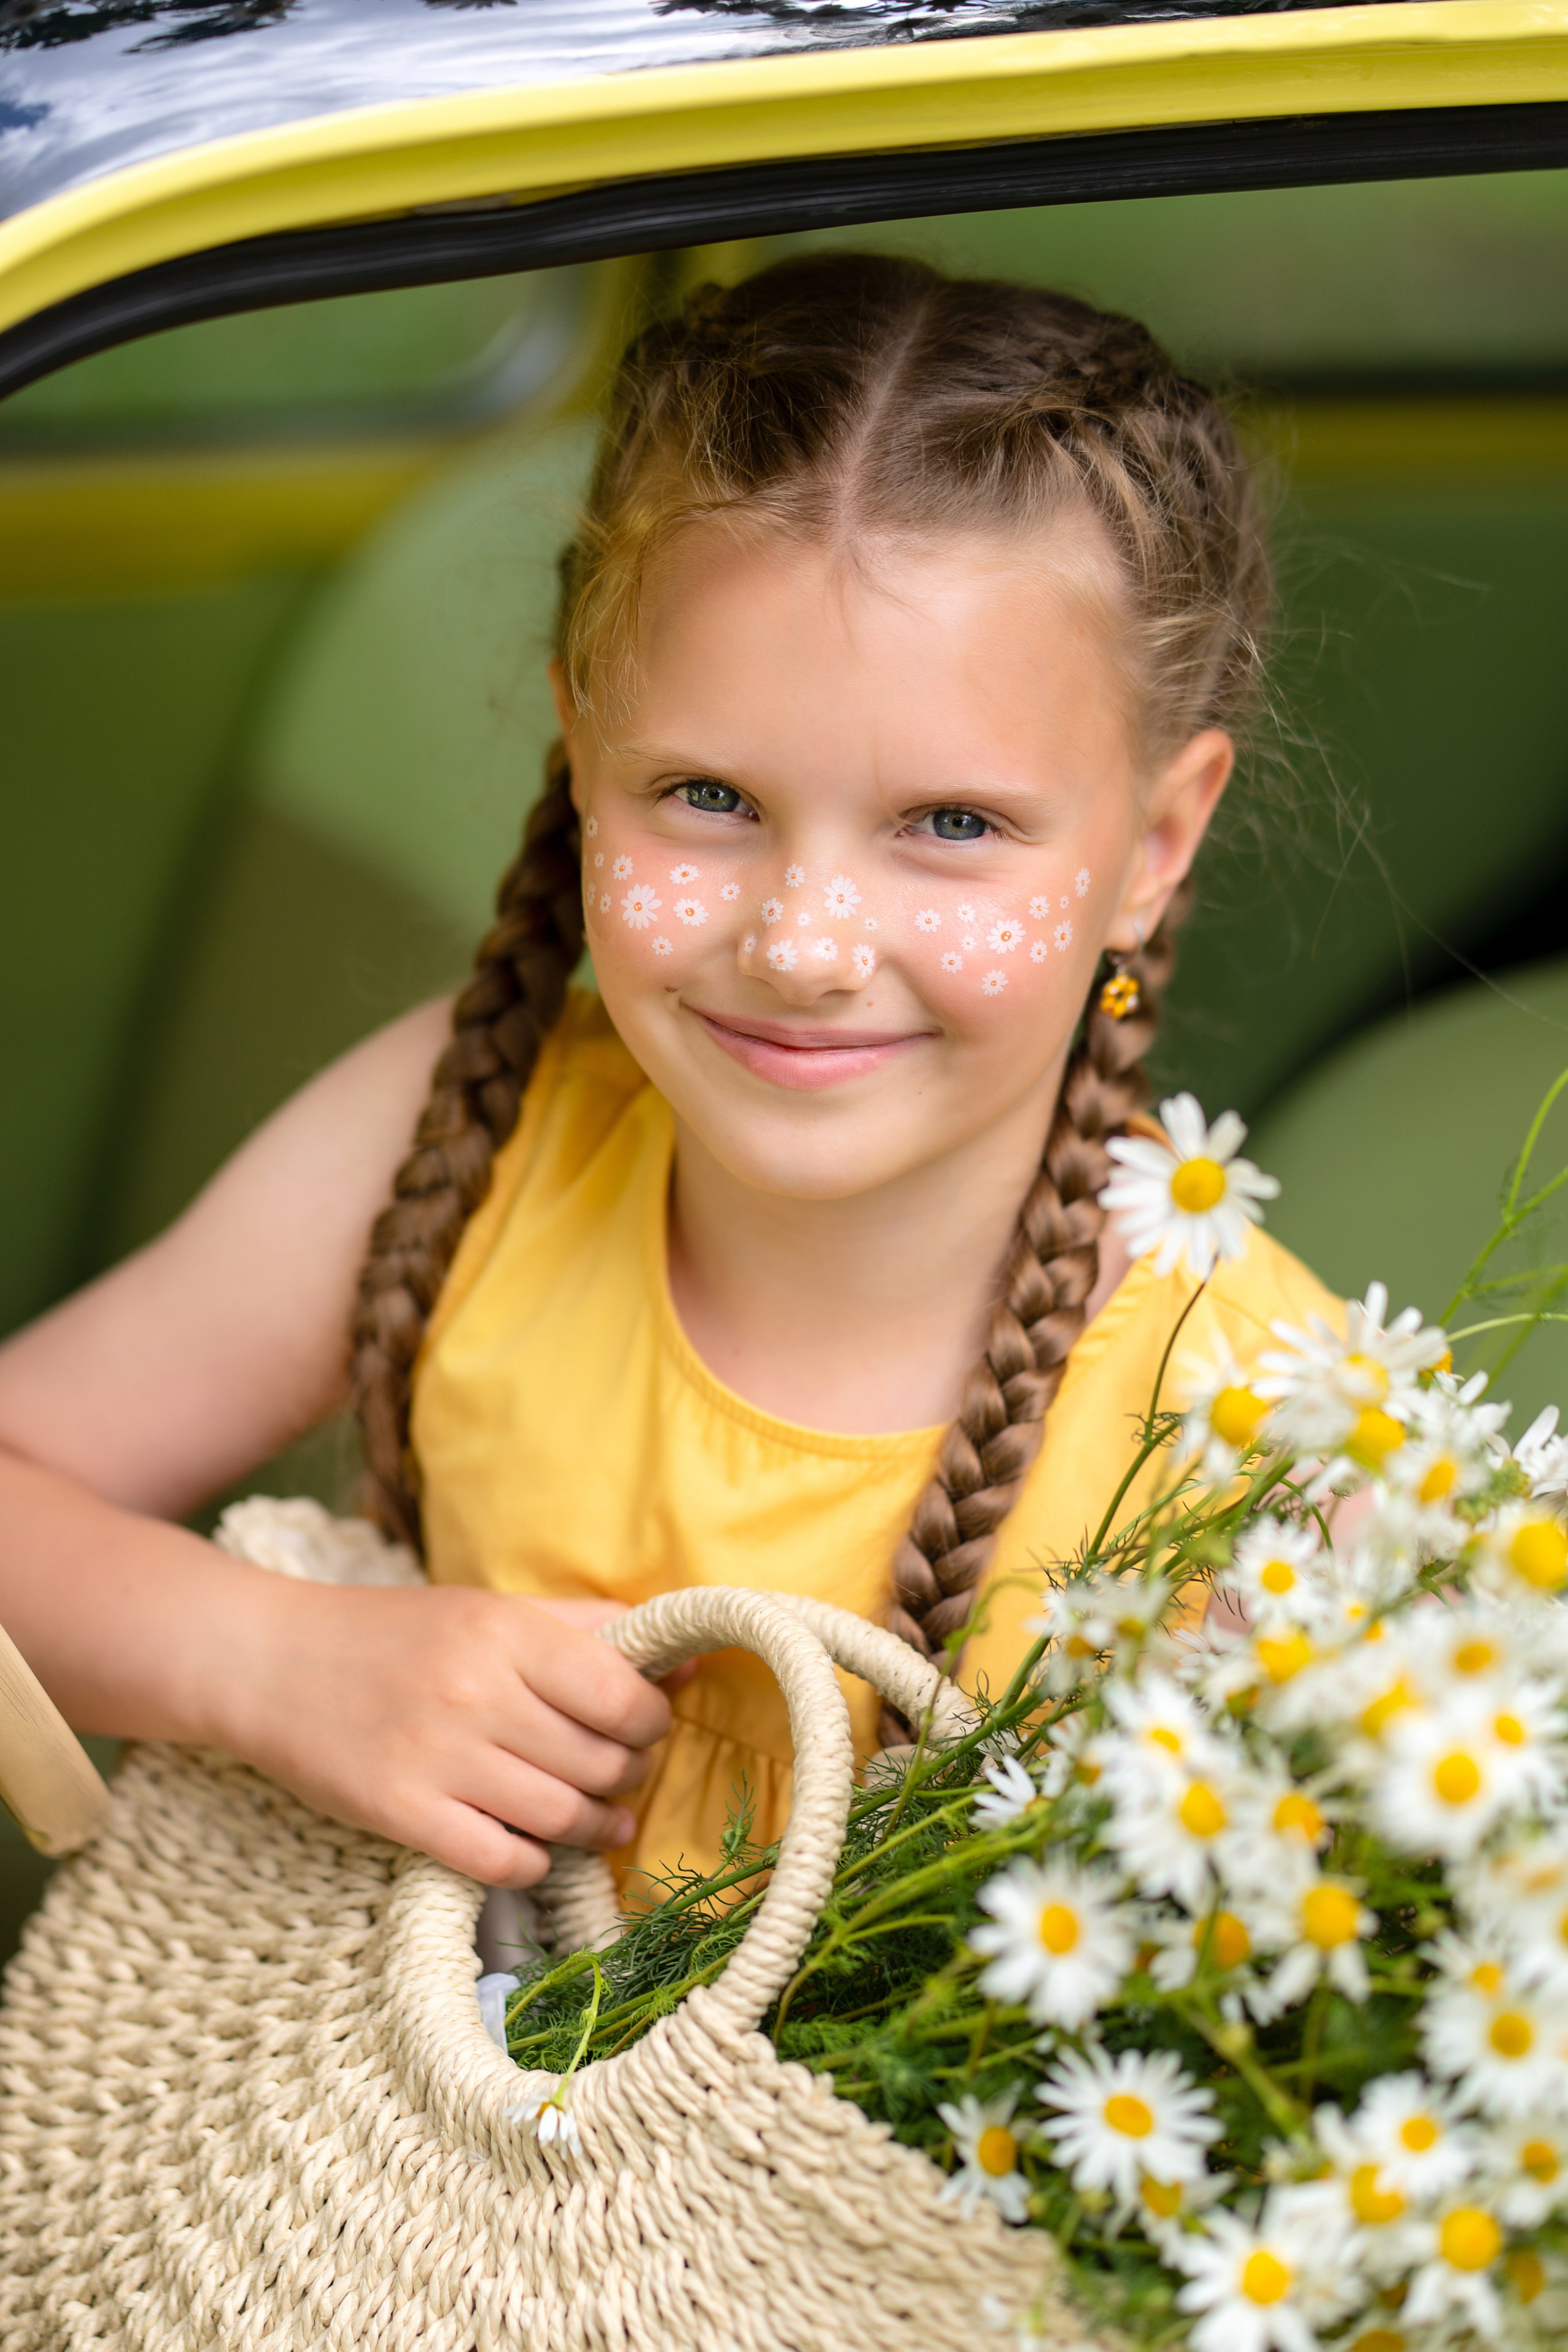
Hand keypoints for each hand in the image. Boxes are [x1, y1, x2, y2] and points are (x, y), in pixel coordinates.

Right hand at [216, 1577, 672, 1887]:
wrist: (268, 1661)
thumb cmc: (393, 1634)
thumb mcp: (489, 1610)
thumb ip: (587, 1630)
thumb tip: (682, 1663)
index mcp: (504, 1632)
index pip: (623, 1695)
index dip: (651, 1721)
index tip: (645, 1727)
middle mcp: (475, 1692)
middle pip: (599, 1761)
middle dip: (629, 1776)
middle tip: (625, 1776)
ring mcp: (436, 1757)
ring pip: (560, 1815)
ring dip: (597, 1827)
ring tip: (603, 1821)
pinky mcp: (400, 1813)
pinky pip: (501, 1860)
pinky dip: (534, 1863)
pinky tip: (539, 1847)